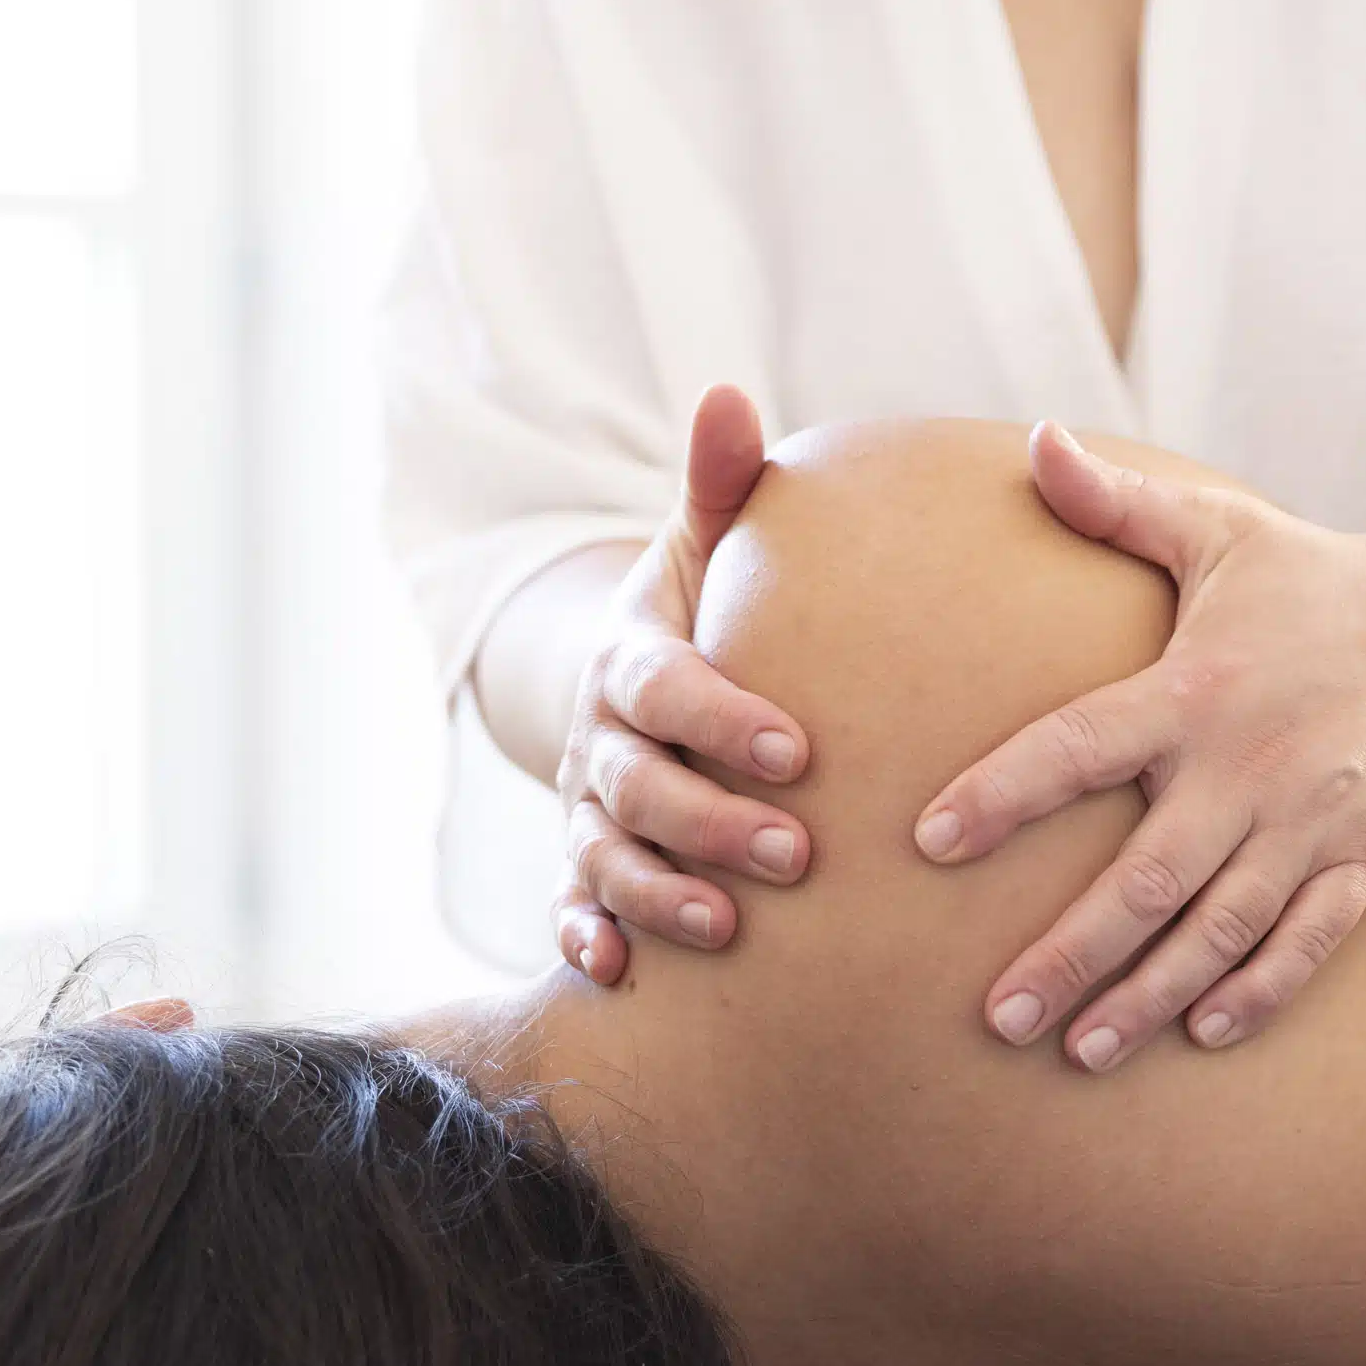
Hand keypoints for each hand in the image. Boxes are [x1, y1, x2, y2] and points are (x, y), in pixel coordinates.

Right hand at [552, 384, 812, 984]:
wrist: (634, 678)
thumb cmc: (704, 607)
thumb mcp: (704, 543)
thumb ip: (723, 484)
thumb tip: (729, 392)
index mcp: (631, 658)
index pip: (664, 687)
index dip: (719, 718)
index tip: (794, 750)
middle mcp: (598, 738)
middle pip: (639, 785)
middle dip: (709, 821)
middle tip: (796, 853)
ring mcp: (584, 808)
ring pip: (607, 857)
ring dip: (659, 896)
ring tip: (729, 930)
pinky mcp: (581, 865)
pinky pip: (569, 906)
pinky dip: (584, 940)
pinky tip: (618, 974)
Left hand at [917, 425, 1365, 1069]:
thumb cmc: (1315, 582)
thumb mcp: (1221, 529)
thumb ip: (1120, 505)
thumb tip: (1035, 440)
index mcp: (1195, 688)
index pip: (1078, 746)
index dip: (1004, 793)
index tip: (929, 840)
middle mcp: (1248, 765)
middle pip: (1147, 877)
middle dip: (1071, 952)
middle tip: (999, 1015)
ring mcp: (1311, 820)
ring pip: (1220, 928)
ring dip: (1149, 993)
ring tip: (1080, 1050)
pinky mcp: (1364, 856)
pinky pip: (1308, 939)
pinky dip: (1258, 989)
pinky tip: (1203, 1031)